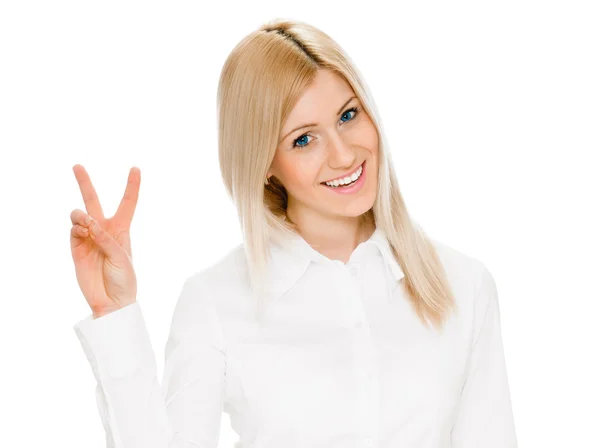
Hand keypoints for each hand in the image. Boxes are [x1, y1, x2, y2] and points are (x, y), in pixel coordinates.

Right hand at [70, 164, 140, 317]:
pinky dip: (77, 228)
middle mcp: (104, 231)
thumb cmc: (124, 280)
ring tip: (85, 222)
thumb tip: (87, 222)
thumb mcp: (121, 257)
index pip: (128, 203)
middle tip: (77, 166)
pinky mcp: (77, 250)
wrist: (112, 302)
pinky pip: (74, 232)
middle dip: (85, 183)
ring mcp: (89, 239)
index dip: (132, 186)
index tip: (136, 168)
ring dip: (81, 215)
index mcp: (122, 230)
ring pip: (80, 216)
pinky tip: (82, 231)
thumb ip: (105, 238)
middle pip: (94, 202)